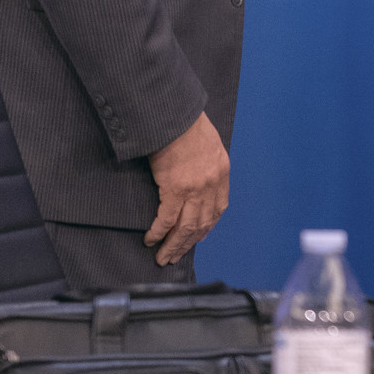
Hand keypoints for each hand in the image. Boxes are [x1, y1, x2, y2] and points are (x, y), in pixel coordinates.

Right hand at [145, 111, 230, 266]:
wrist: (175, 116)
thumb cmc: (188, 125)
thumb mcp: (209, 145)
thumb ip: (207, 165)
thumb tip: (198, 180)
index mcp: (222, 173)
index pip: (218, 209)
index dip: (207, 227)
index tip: (198, 238)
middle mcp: (212, 185)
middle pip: (201, 223)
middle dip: (188, 243)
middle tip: (176, 256)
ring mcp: (194, 189)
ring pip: (186, 227)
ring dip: (174, 245)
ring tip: (164, 257)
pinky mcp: (175, 189)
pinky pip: (167, 219)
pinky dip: (159, 232)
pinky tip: (151, 240)